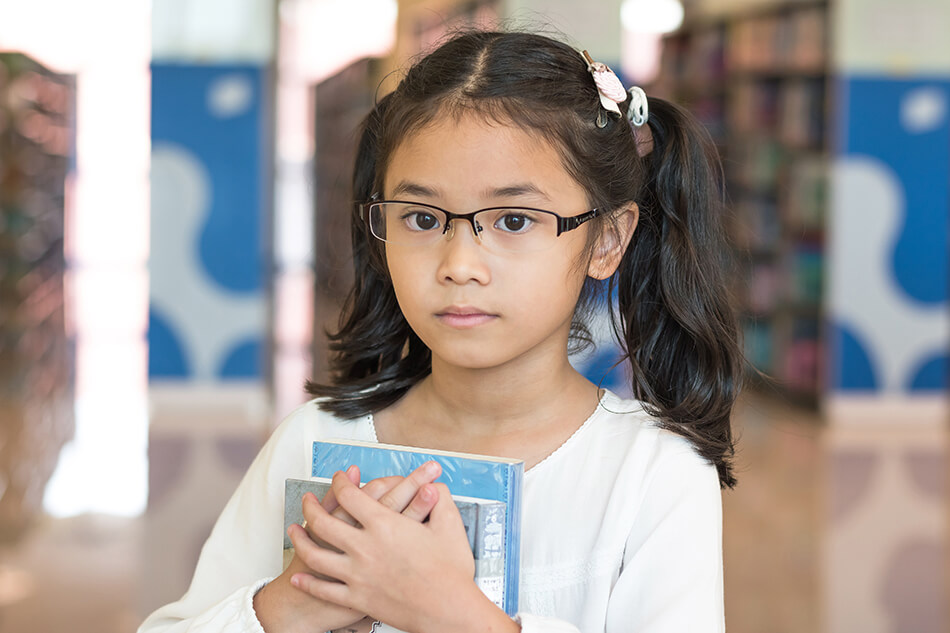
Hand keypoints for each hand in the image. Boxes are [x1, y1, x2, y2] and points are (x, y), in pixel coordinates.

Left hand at [253, 462, 441, 632]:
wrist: (448, 611)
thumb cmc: (450, 572)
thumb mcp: (450, 526)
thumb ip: (440, 500)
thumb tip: (434, 485)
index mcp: (384, 525)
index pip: (351, 495)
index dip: (341, 482)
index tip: (339, 477)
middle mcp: (364, 547)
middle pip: (324, 522)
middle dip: (310, 507)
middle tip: (306, 500)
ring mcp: (357, 575)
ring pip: (316, 555)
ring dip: (300, 540)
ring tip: (294, 531)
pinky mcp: (357, 598)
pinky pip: (325, 589)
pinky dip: (308, 582)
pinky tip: (299, 577)